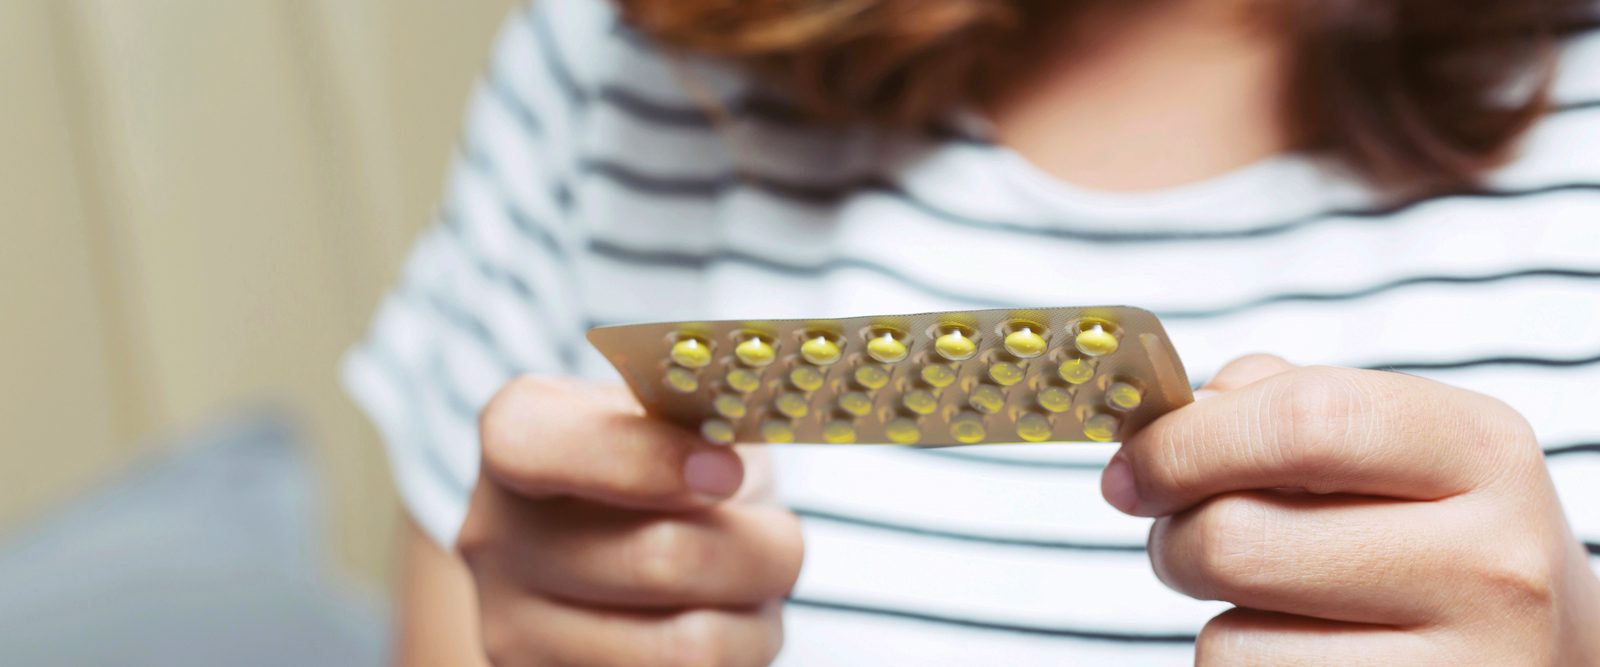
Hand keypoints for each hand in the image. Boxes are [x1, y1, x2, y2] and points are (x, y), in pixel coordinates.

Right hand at [457, 377, 802, 666]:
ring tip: (757, 589)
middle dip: (760, 550)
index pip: (535, 446)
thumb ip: (699, 416)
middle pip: (658, 560)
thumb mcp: (683, 416)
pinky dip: (736, 657)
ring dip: (758, 617)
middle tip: (783, 539)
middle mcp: (493, 537)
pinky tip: (725, 625)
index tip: (726, 470)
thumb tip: (731, 441)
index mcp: (516, 436)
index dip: (643, 459)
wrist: (630, 549)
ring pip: (688, 646)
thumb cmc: (674, 468)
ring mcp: (515, 631)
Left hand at [1103, 355, 1599, 664]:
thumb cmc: (1432, 536)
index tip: (1132, 467)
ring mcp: (1462, 664)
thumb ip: (1285, 405)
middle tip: (1180, 538)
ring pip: (1229, 638)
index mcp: (1479, 451)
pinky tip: (1298, 651)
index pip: (1304, 421)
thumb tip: (1173, 421)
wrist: (1540, 652)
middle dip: (1174, 537)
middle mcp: (1490, 561)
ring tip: (1264, 601)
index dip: (1187, 442)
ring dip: (1213, 616)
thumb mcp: (1397, 449)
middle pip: (1239, 536)